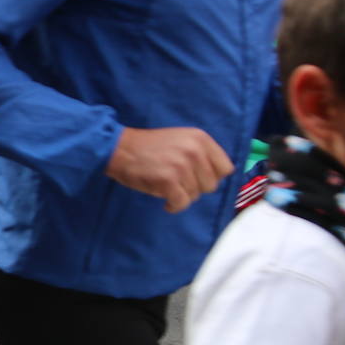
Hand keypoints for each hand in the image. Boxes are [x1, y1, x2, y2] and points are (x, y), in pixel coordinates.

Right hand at [105, 126, 233, 213]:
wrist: (118, 148)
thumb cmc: (148, 147)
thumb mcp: (181, 140)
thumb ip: (200, 153)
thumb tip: (216, 177)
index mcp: (201, 139)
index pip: (225, 169)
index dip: (211, 177)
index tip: (197, 178)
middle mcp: (195, 151)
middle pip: (211, 185)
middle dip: (195, 188)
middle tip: (178, 184)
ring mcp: (182, 166)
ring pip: (196, 195)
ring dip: (182, 196)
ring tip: (167, 189)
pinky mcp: (168, 181)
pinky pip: (181, 203)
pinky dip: (174, 206)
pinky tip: (165, 201)